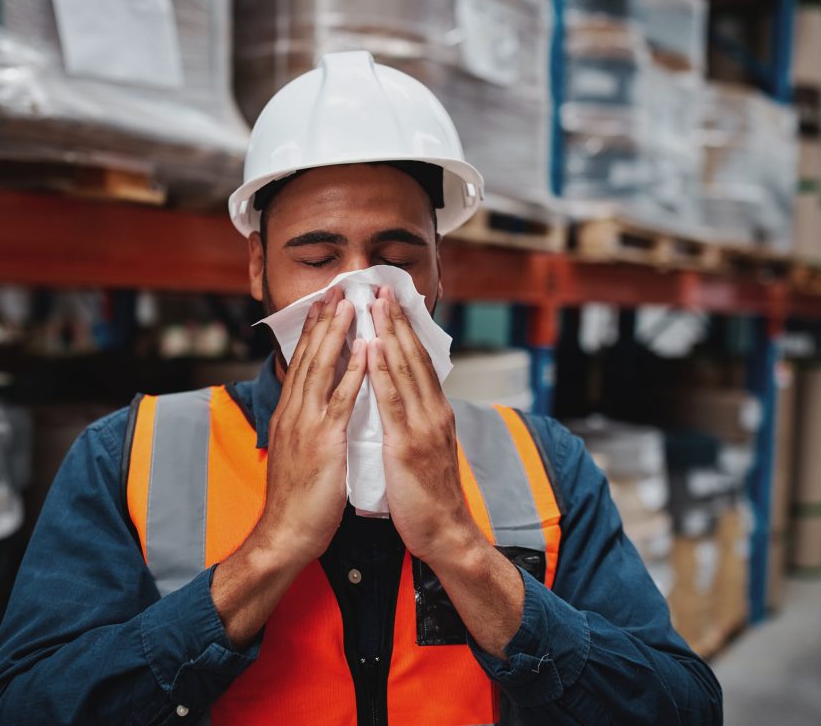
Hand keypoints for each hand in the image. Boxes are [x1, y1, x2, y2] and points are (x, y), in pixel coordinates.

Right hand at [256, 286, 367, 566]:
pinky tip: (364, 349)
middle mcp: (293, 412)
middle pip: (309, 357)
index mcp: (289, 415)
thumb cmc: (296, 500)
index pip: (302, 364)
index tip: (324, 305)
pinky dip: (353, 371)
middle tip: (336, 290)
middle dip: (323, 321)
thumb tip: (317, 410)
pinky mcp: (323, 441)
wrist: (286, 534)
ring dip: (336, 334)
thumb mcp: (297, 453)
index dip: (314, 333)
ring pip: (321, 369)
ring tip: (349, 305)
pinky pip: (340, 399)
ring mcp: (306, 424)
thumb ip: (306, 427)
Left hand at [367, 287, 524, 658]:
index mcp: (435, 414)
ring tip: (375, 303)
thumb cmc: (429, 498)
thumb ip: (415, 425)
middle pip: (414, 356)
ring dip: (389, 332)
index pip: (419, 363)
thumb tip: (402, 406)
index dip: (404, 331)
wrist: (446, 534)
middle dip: (396, 319)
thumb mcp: (426, 452)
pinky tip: (373, 347)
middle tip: (381, 287)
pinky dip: (382, 370)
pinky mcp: (409, 444)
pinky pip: (392, 400)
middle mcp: (433, 412)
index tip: (391, 303)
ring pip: (405, 369)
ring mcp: (423, 426)